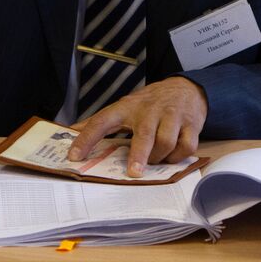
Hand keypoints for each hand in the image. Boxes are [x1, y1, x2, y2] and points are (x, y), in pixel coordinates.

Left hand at [69, 77, 207, 176]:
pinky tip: (172, 156)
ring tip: (153, 161)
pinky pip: (186, 146)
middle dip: (138, 154)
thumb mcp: (124, 107)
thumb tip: (69, 131)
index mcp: (126, 107)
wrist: (185, 88)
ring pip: (166, 142)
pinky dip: (178, 157)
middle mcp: (149, 110)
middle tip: (133, 173)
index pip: (102, 121)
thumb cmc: (150, 103)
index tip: (74, 156)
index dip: (86, 138)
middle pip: (144, 134)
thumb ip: (99, 121)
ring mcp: (172, 116)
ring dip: (159, 158)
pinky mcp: (191, 124)